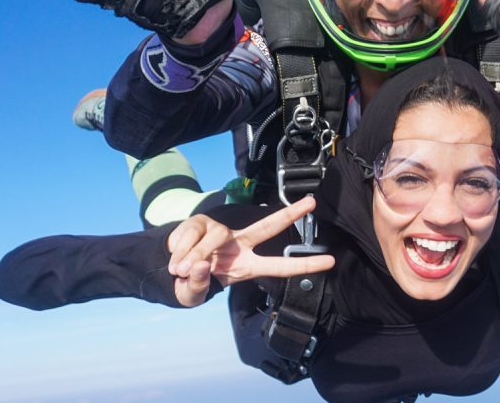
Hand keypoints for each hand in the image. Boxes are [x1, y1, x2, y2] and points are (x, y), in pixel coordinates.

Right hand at [166, 196, 335, 306]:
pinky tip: (176, 259)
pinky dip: (179, 254)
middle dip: (290, 214)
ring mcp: (221, 230)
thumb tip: (201, 265)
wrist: (168, 269)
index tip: (331, 261)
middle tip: (312, 203)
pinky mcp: (200, 222)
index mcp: (246, 266)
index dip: (304, 265)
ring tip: (180, 271)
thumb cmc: (191, 284)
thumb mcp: (192, 295)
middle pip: (268, 226)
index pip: (280, 266)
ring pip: (211, 241)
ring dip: (192, 259)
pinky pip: (189, 238)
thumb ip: (197, 286)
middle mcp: (240, 243)